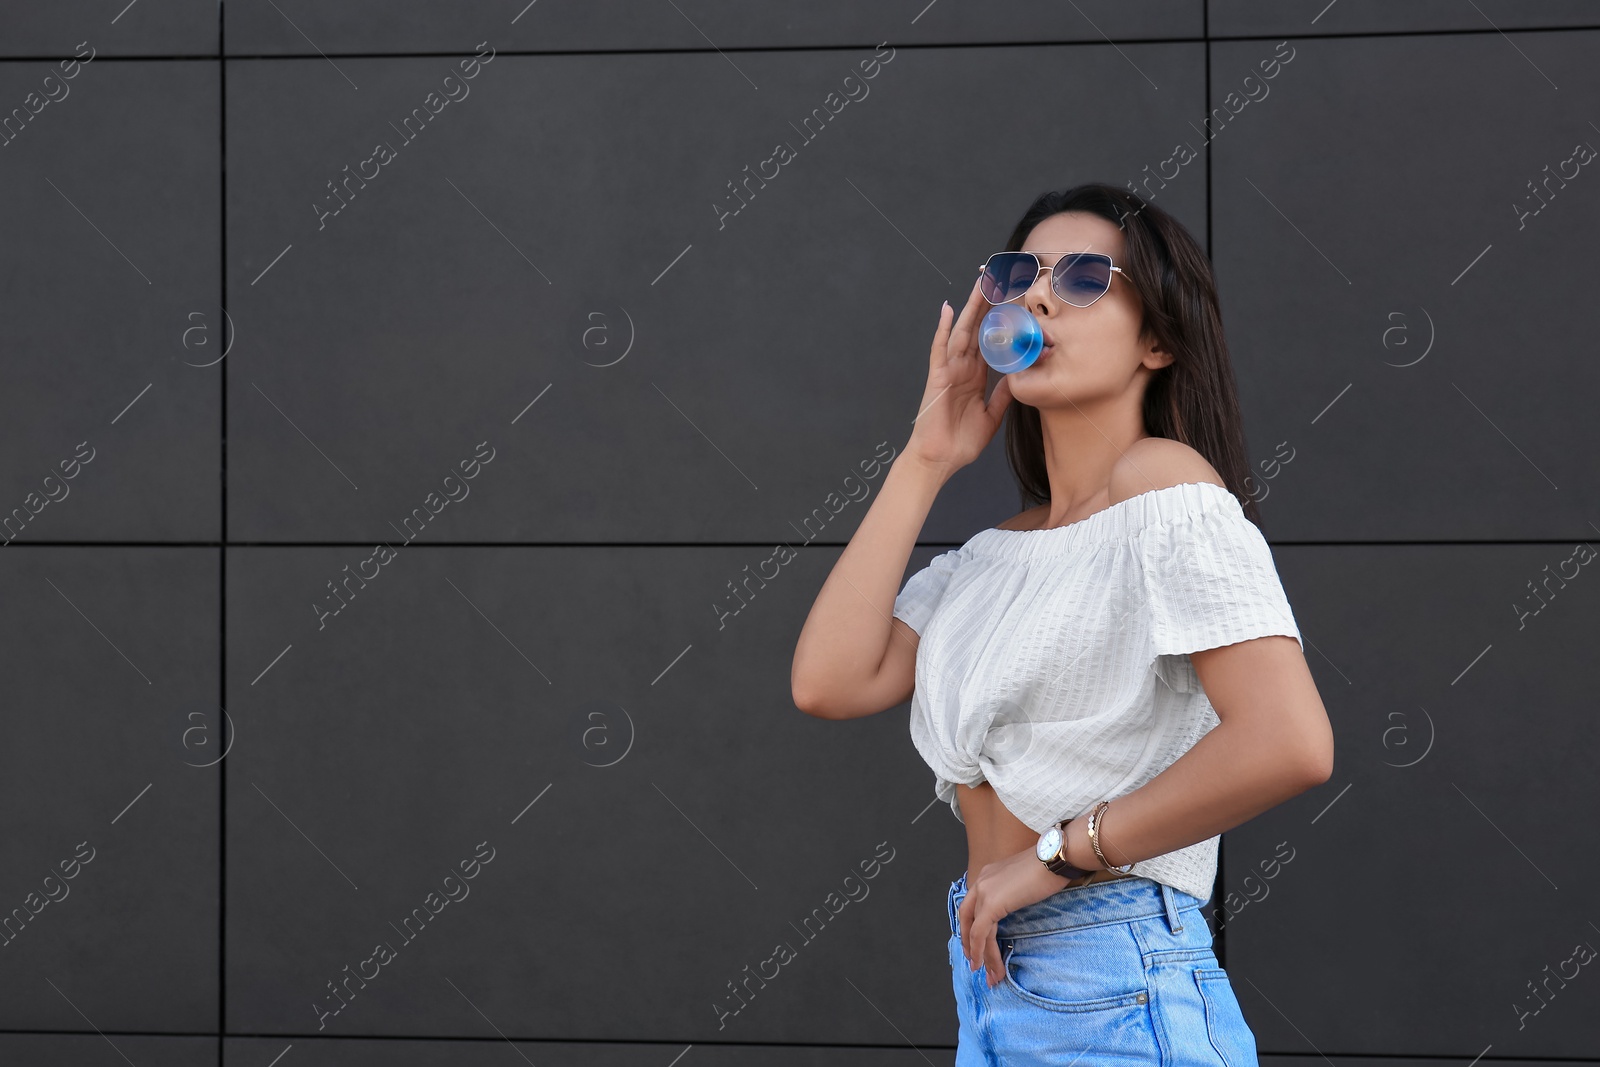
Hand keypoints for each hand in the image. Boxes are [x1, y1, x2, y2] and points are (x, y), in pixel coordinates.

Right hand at [903, 276, 1013, 479]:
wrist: (939, 461)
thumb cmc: (961, 442)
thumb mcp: (992, 417)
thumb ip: (1003, 396)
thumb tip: (1017, 376)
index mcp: (975, 377)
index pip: (990, 341)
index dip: (1000, 321)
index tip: (1013, 300)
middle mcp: (962, 369)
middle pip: (976, 330)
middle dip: (987, 305)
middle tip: (998, 280)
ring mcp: (949, 371)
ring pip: (961, 333)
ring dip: (970, 309)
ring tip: (979, 285)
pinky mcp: (938, 378)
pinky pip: (940, 350)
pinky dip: (943, 330)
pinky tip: (947, 311)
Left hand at [957, 846, 1069, 989]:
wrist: (1055, 858)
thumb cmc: (1049, 867)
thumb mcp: (1025, 881)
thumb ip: (1014, 894)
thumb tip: (1016, 910)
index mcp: (988, 875)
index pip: (974, 906)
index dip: (973, 928)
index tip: (979, 946)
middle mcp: (981, 881)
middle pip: (967, 919)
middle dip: (970, 944)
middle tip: (976, 964)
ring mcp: (984, 891)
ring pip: (975, 930)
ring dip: (981, 955)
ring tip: (990, 975)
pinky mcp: (992, 904)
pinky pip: (981, 933)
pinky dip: (982, 951)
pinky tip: (989, 966)